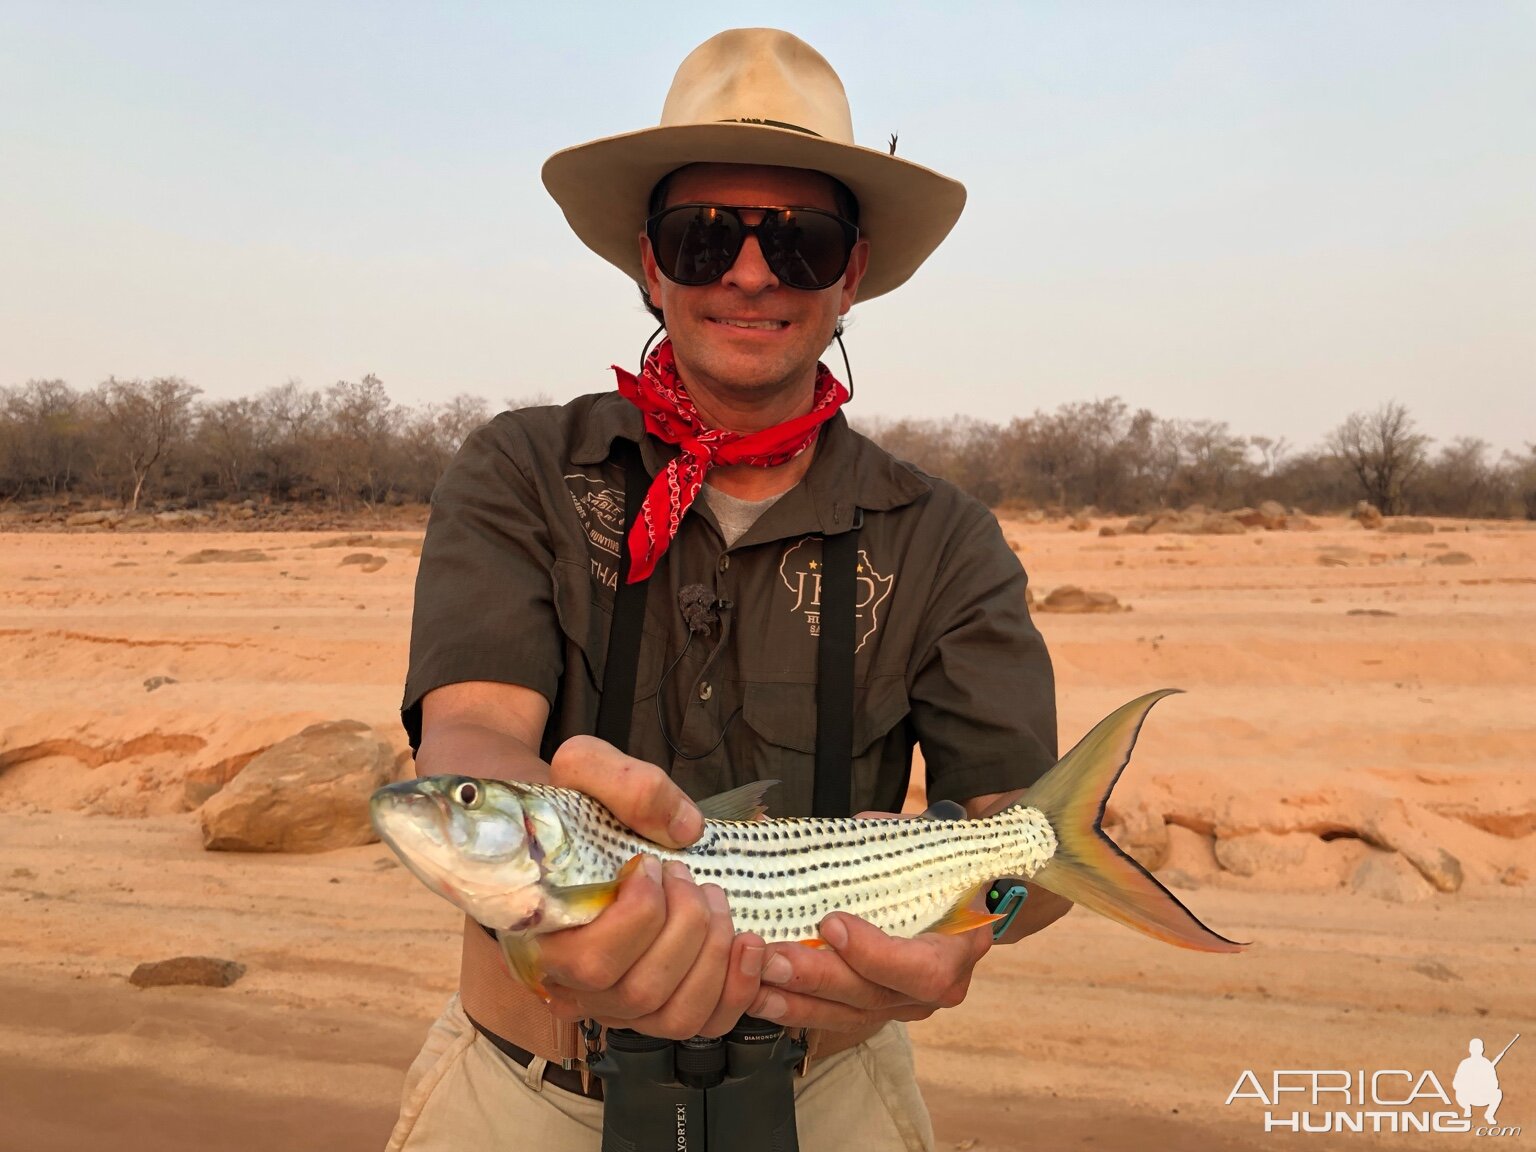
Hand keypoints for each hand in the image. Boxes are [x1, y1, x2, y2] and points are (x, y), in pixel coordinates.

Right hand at [537, 736, 765, 1037]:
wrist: (576, 834)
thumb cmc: (574, 806)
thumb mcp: (584, 768)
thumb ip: (624, 783)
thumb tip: (685, 830)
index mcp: (542, 937)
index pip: (591, 962)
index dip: (637, 917)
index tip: (652, 864)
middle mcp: (575, 988)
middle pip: (640, 991)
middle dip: (685, 927)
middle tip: (688, 874)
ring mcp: (619, 1006)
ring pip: (675, 1017)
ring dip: (713, 956)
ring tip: (715, 900)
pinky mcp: (660, 1008)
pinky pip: (705, 1025)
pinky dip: (737, 988)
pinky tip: (748, 942)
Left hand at [746, 806, 991, 1030]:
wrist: (951, 897)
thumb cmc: (936, 868)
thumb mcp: (926, 847)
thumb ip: (892, 840)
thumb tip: (849, 830)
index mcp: (958, 947)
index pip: (924, 970)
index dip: (876, 954)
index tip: (831, 924)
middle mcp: (932, 990)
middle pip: (873, 996)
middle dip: (818, 978)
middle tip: (774, 958)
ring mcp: (899, 1006)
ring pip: (847, 1016)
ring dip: (796, 1001)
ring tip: (756, 982)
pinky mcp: (870, 1011)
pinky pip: (831, 1018)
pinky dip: (793, 1008)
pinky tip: (759, 995)